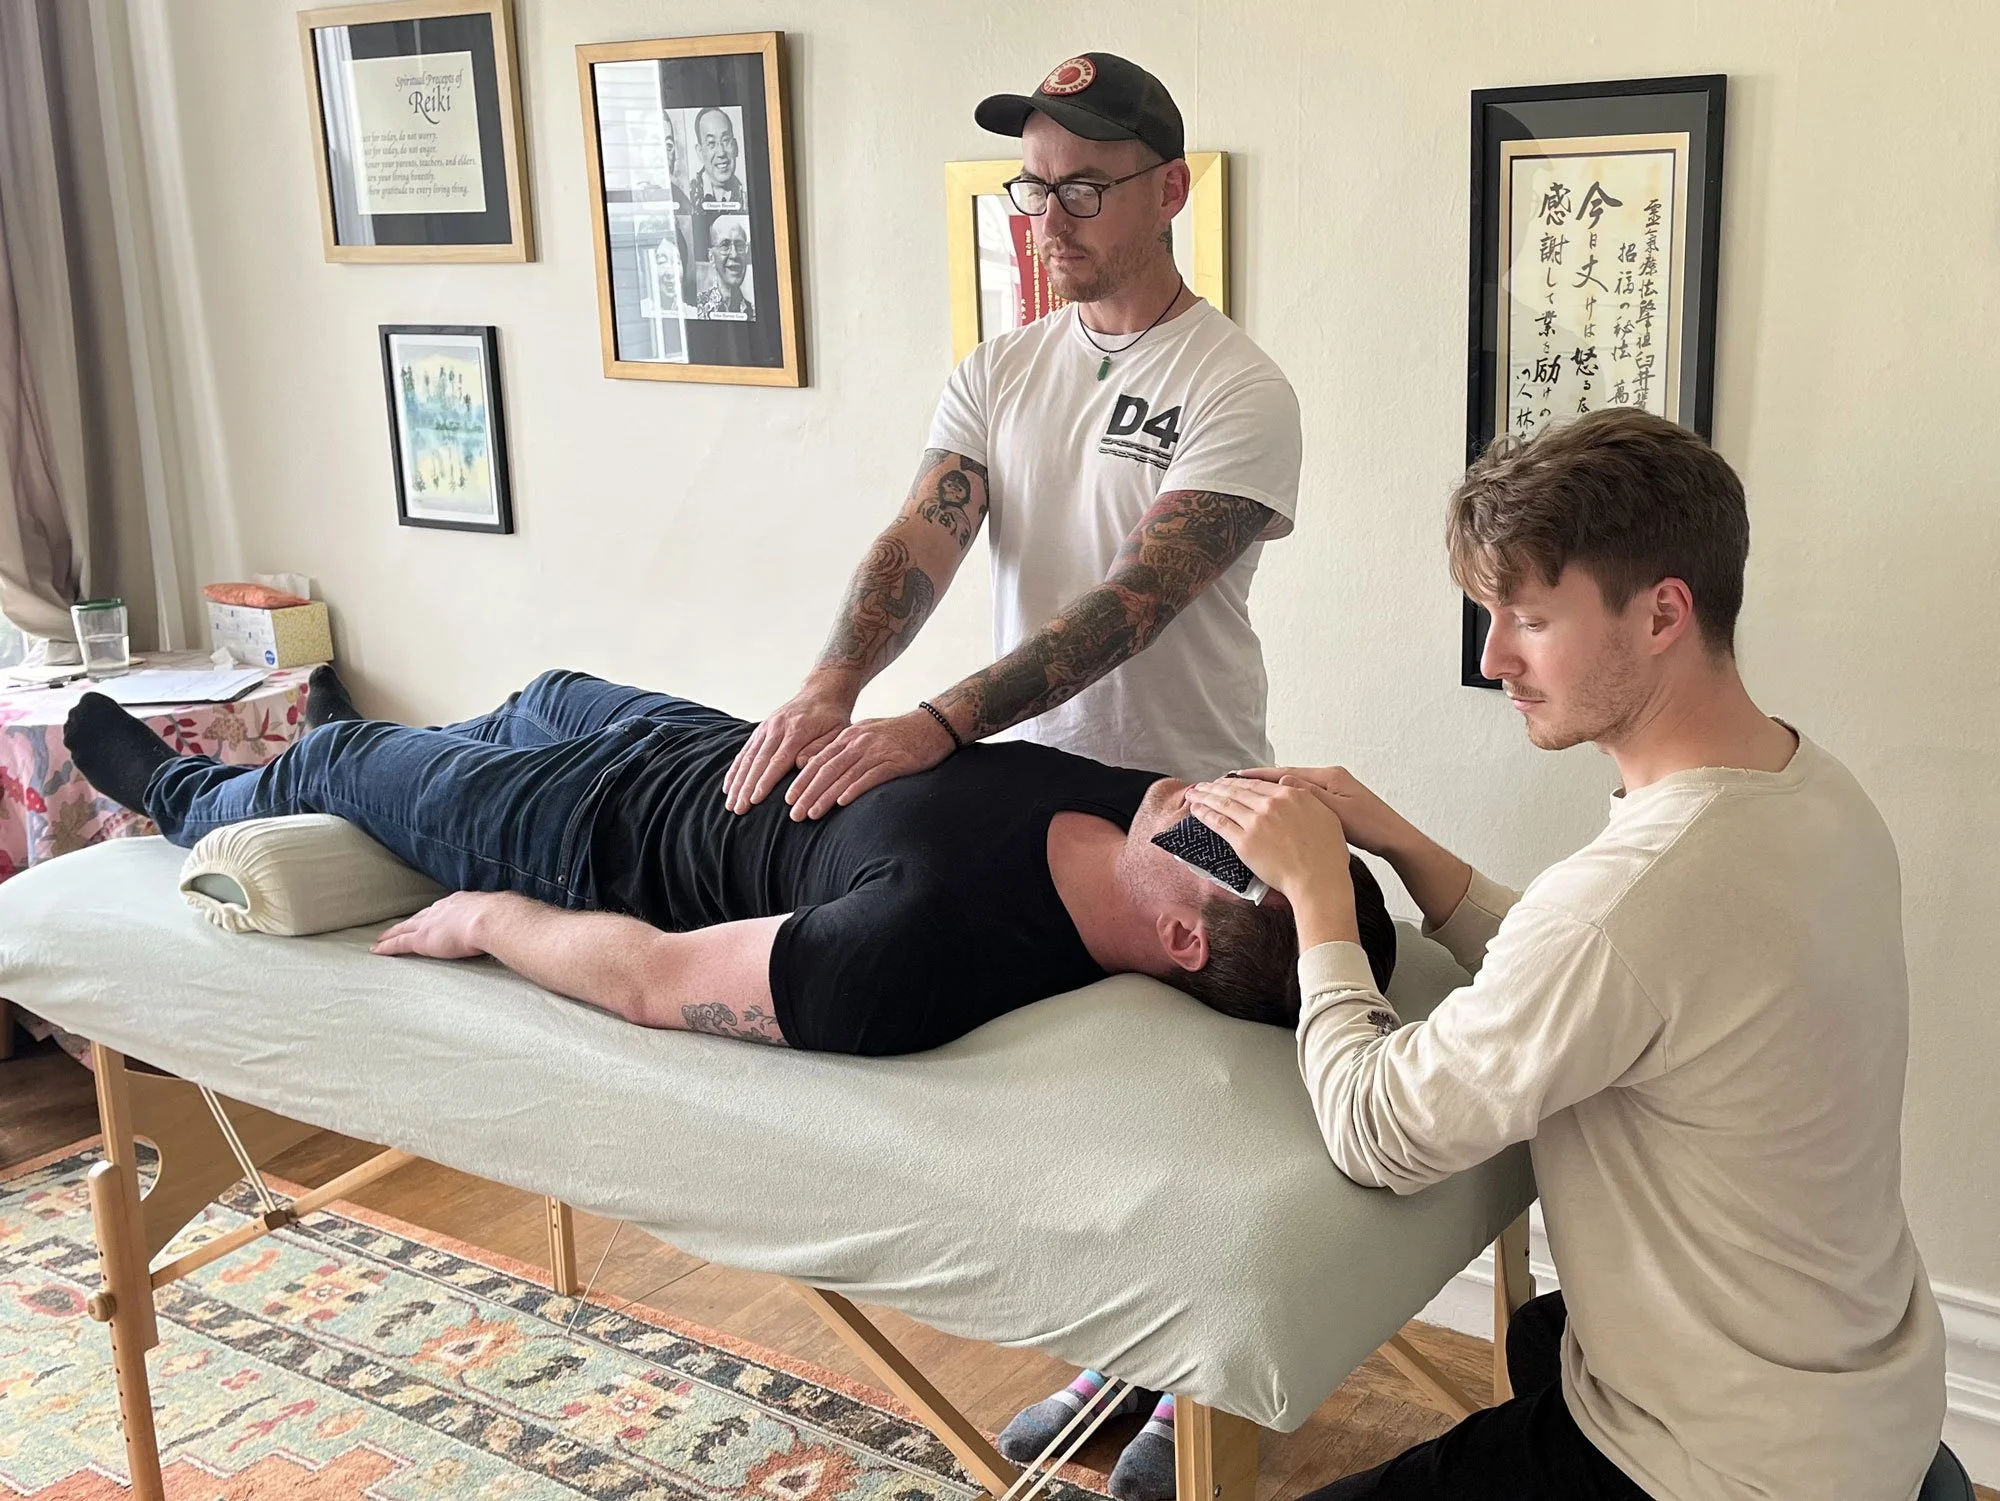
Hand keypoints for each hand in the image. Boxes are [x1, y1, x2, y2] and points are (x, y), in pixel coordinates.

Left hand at [371, 892, 507, 959]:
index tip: (430, 918)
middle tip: (397, 926)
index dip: (434, 914)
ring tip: (381, 938)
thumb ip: (505, 919)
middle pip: (420, 916)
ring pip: (405, 928)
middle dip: (409, 921)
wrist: (494, 919)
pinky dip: (387, 946)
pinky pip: (399, 943)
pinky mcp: (422, 939)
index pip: (443, 909)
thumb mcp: (503, 914)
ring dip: (392, 933)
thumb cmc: (504, 918)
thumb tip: (520, 923)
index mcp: (462, 902)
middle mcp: (442, 909)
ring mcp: (430, 923)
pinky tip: (376, 950)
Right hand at [723, 677, 856, 813]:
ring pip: (747, 757)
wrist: (822, 693)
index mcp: (797, 730)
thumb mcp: (837, 732)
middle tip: (738, 808)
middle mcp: (777, 727)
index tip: (755, 800)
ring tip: (730, 803)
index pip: (778, 760)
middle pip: (758, 761)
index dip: (765, 781)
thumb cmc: (833, 718)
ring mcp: (766, 727)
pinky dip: (735, 770)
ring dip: (737, 782)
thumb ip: (820, 749)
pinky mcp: (761, 729)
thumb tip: (801, 764)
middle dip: (746, 787)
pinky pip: (744, 751)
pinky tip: (729, 786)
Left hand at [784, 708, 955, 820]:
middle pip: (826, 770)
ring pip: (843, 775)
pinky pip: (870, 776)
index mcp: (849, 736)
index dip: (802, 780)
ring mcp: (876, 751)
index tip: (788, 799)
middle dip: (807, 793)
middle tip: (794, 814)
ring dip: (825, 797)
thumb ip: (848, 750)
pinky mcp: (894, 761)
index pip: (818, 760)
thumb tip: (827, 769)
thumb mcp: (868, 735)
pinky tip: (841, 803)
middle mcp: (858, 742)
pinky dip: (853, 790)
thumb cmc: (900, 735)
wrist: (932, 726)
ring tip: (811, 814)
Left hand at [1184, 776, 1356, 902]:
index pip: (1257, 784)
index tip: (1226, 781)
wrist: (1318, 879)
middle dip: (1216, 786)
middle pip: (1237, 790)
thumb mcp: (1325, 814)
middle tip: (1202, 785)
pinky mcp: (1244, 842)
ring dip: (1206, 796)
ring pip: (1224, 803)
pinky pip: (1219, 823)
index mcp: (1291, 795)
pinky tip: (1195, 809)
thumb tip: (1289, 786)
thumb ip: (1306, 797)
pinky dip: (1205, 814)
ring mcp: (1256, 822)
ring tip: (1193, 794)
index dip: (1237, 781)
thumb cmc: (1327, 854)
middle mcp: (1271, 804)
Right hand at [1228, 764, 1413, 858]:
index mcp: (1329, 777)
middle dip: (1261, 780)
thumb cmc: (1369, 826)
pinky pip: (1303, 798)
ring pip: (1294, 788)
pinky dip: (1286, 800)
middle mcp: (1329, 778)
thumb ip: (1309, 795)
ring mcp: (1333, 790)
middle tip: (1234, 782)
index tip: (1236, 775)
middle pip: (1288, 777)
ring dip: (1272, 790)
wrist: (1394, 838)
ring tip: (1247, 793)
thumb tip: (1283, 781)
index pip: (1286, 773)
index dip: (1259, 775)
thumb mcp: (1335, 811)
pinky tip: (1274, 807)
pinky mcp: (1335, 802)